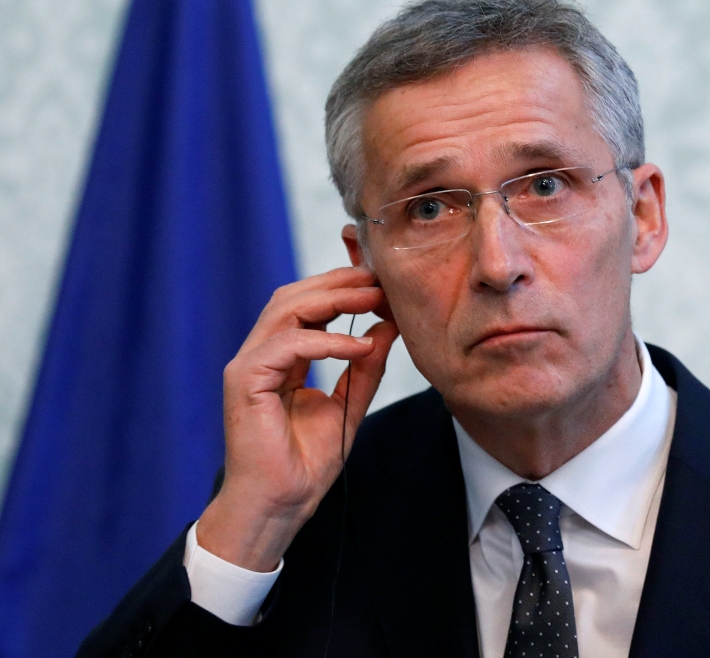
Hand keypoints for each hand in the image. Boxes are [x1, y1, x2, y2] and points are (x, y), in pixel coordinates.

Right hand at [197, 266, 397, 570]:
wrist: (280, 506)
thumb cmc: (305, 465)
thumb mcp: (348, 406)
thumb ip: (365, 368)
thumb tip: (387, 329)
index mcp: (280, 358)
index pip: (307, 306)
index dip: (343, 289)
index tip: (382, 285)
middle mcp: (260, 355)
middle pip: (294, 296)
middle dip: (339, 283)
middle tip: (379, 280)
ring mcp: (248, 365)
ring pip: (287, 309)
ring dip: (334, 299)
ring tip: (374, 301)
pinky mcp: (244, 380)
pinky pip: (287, 344)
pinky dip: (325, 340)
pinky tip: (358, 346)